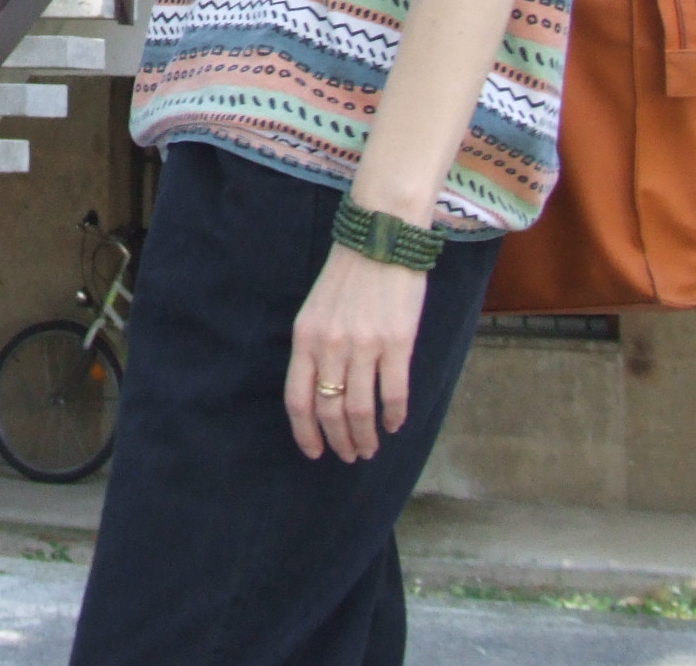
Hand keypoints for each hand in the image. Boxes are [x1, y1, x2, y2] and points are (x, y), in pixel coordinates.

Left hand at [284, 244, 427, 462]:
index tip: (315, 452)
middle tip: (350, 455)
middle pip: (330, 411)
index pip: (298, 399)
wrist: (381, 239)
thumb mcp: (316, 311)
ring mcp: (364, 345)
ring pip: (360, 410)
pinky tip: (394, 424)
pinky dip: (394, 416)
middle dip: (339, 441)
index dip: (305, 433)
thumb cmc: (349, 276)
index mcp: (305, 337)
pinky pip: (394, 393)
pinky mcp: (397, 343)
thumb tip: (322, 394)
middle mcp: (330, 345)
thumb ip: (315, 349)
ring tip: (370, 448)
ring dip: (365, 437)